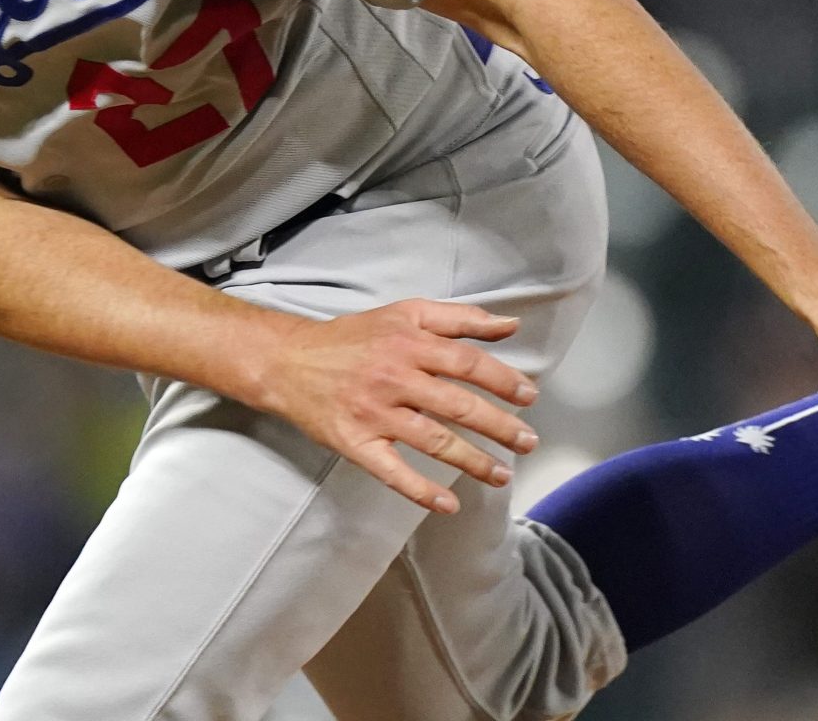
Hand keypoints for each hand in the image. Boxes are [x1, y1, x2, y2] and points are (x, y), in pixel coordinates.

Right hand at [251, 300, 538, 513]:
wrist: (287, 361)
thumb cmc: (352, 338)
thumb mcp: (403, 313)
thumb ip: (458, 318)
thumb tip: (509, 325)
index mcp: (409, 342)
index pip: (467, 363)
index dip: (503, 381)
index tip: (530, 397)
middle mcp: (394, 377)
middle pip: (458, 405)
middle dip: (500, 426)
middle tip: (528, 442)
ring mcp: (375, 414)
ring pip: (434, 441)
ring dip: (474, 461)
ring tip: (502, 475)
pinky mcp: (356, 443)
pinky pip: (393, 472)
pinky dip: (421, 491)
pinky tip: (449, 504)